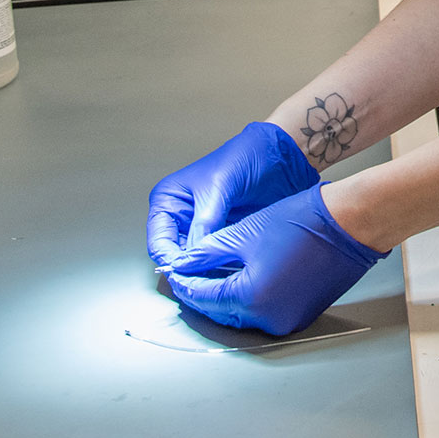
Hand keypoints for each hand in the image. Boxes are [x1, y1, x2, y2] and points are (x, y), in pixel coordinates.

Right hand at [145, 121, 318, 267]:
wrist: (278, 154)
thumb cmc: (244, 157)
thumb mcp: (220, 187)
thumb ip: (206, 221)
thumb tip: (192, 257)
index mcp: (169, 200)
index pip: (160, 241)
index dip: (170, 260)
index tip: (185, 274)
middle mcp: (181, 216)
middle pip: (175, 255)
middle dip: (187, 270)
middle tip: (202, 283)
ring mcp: (202, 227)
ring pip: (195, 260)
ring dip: (205, 271)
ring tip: (218, 281)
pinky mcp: (222, 235)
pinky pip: (215, 257)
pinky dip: (220, 266)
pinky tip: (230, 273)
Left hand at [163, 185, 387, 335]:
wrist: (351, 222)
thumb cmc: (304, 221)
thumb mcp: (246, 232)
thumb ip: (209, 252)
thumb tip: (185, 263)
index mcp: (251, 298)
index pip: (204, 297)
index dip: (186, 282)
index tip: (177, 271)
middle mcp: (269, 318)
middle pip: (222, 311)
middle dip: (204, 292)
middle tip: (191, 273)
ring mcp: (288, 320)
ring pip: (243, 314)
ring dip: (226, 296)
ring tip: (214, 273)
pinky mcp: (302, 314)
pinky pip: (265, 311)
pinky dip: (250, 297)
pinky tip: (243, 277)